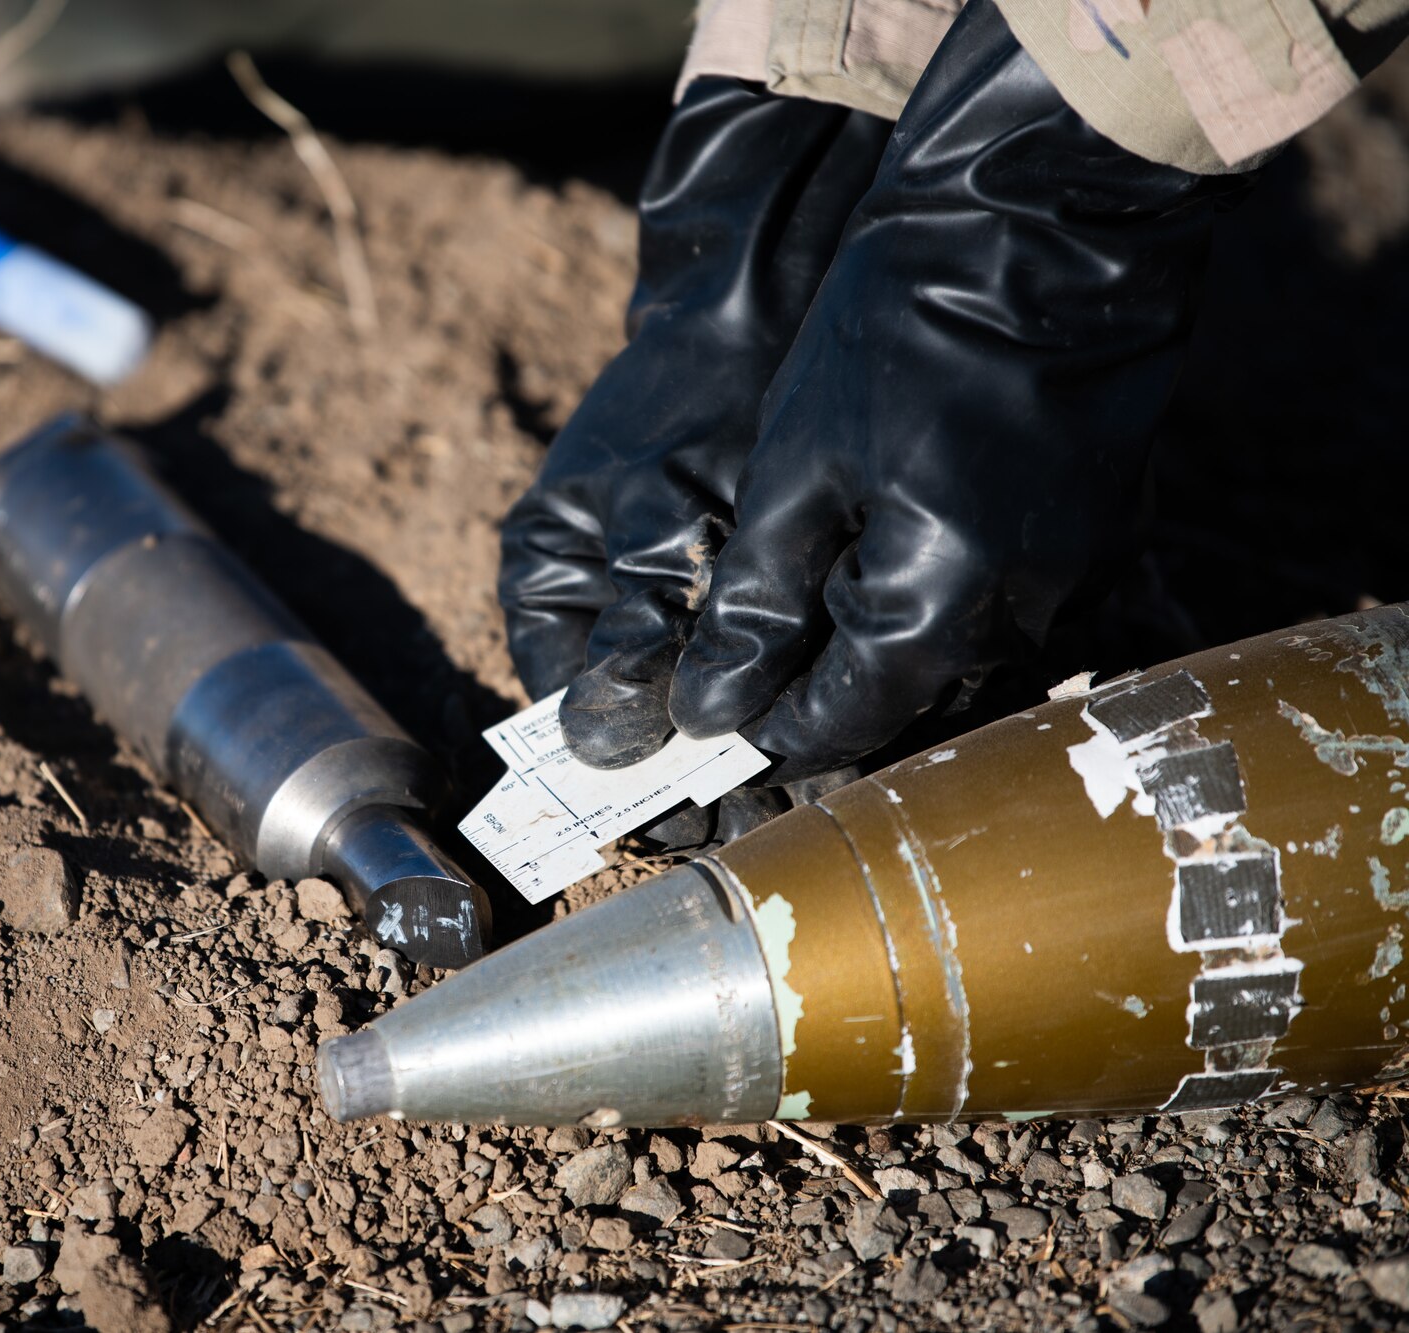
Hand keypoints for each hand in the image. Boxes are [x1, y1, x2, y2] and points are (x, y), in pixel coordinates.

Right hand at [499, 80, 890, 770]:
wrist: (769, 305)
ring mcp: (668, 604)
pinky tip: (826, 723)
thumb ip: (642, 625)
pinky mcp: (734, 595)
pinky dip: (781, 697)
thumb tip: (602, 745)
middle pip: (641, 727)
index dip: (633, 780)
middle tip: (766, 810)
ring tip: (805, 783)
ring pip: (698, 707)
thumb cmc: (698, 401)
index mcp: (547, 591)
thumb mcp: (662, 515)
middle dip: (699, 771)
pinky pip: (745, 671)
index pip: (576, 723)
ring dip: (747, 745)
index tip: (697, 816)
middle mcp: (599, 609)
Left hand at [665, 0, 1255, 778]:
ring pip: (957, 663)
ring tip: (805, 608)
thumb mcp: (793, 470)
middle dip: (816, 697)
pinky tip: (890, 551)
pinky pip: (1008, 608)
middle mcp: (1017, 620)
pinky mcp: (1102, 531)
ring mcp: (1073, 577)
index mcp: (929, 611)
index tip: (704, 714)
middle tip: (739, 670)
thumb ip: (754, 603)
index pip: (832, 727)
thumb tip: (709, 710)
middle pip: (900, 706)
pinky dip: (944, 601)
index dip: (759, 730)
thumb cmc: (899, 332)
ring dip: (880, 652)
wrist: (1045, 215)